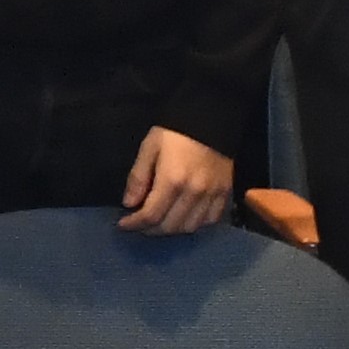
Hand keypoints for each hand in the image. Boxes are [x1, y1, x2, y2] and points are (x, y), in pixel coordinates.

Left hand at [117, 128, 239, 236]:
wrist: (210, 118)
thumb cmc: (175, 132)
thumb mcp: (149, 147)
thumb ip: (138, 177)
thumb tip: (129, 204)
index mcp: (172, 180)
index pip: (151, 215)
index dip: (134, 224)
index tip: (123, 224)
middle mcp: (194, 192)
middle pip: (170, 226)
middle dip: (150, 230)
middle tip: (139, 224)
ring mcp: (212, 195)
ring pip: (190, 227)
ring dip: (172, 229)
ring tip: (159, 222)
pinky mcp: (225, 193)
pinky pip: (211, 220)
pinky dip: (195, 224)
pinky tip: (183, 217)